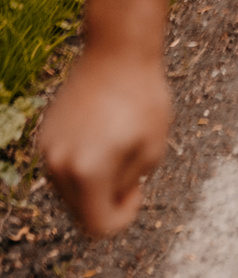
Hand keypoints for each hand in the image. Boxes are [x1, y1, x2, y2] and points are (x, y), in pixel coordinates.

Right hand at [38, 44, 173, 238]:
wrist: (118, 51)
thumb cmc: (144, 97)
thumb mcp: (153, 150)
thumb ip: (129, 187)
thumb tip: (111, 198)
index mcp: (88, 173)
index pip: (98, 227)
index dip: (124, 217)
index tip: (138, 188)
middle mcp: (59, 166)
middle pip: (81, 212)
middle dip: (107, 200)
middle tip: (132, 166)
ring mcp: (47, 150)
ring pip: (70, 191)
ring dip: (94, 182)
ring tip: (118, 146)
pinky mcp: (45, 136)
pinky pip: (63, 168)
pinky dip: (82, 163)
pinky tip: (102, 134)